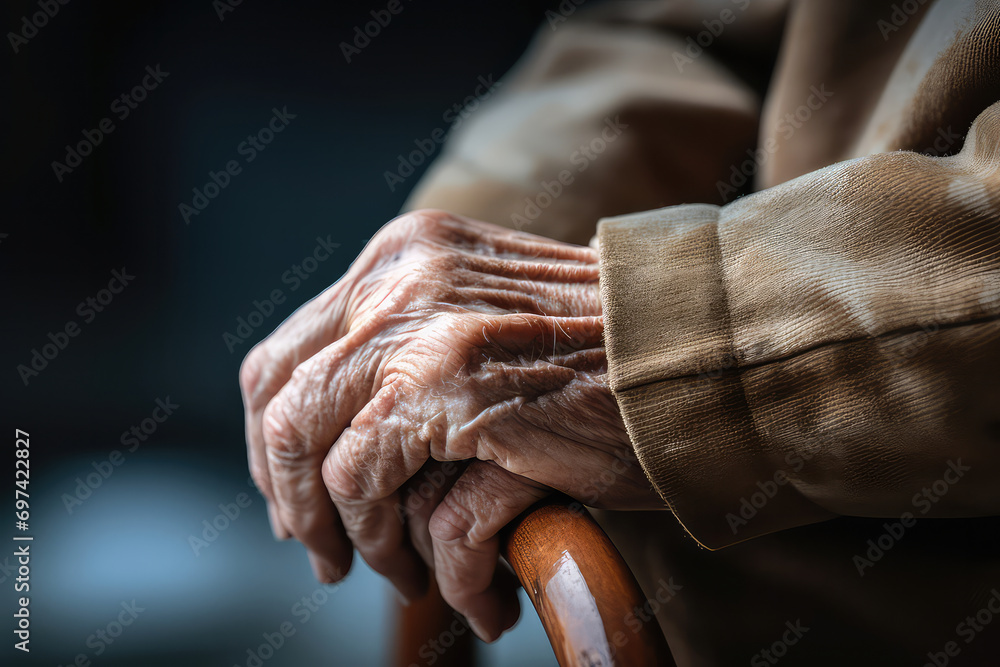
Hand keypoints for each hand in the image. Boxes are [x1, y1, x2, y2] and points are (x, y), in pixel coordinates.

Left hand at [239, 209, 662, 640]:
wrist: (709, 342)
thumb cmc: (607, 343)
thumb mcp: (482, 313)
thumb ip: (405, 349)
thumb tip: (332, 445)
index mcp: (400, 260)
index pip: (282, 362)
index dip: (274, 449)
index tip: (298, 504)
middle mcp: (403, 287)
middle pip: (285, 418)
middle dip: (300, 507)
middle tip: (328, 557)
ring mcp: (435, 342)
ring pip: (339, 475)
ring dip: (372, 547)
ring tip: (411, 580)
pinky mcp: (475, 403)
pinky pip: (415, 512)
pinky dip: (443, 570)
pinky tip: (480, 596)